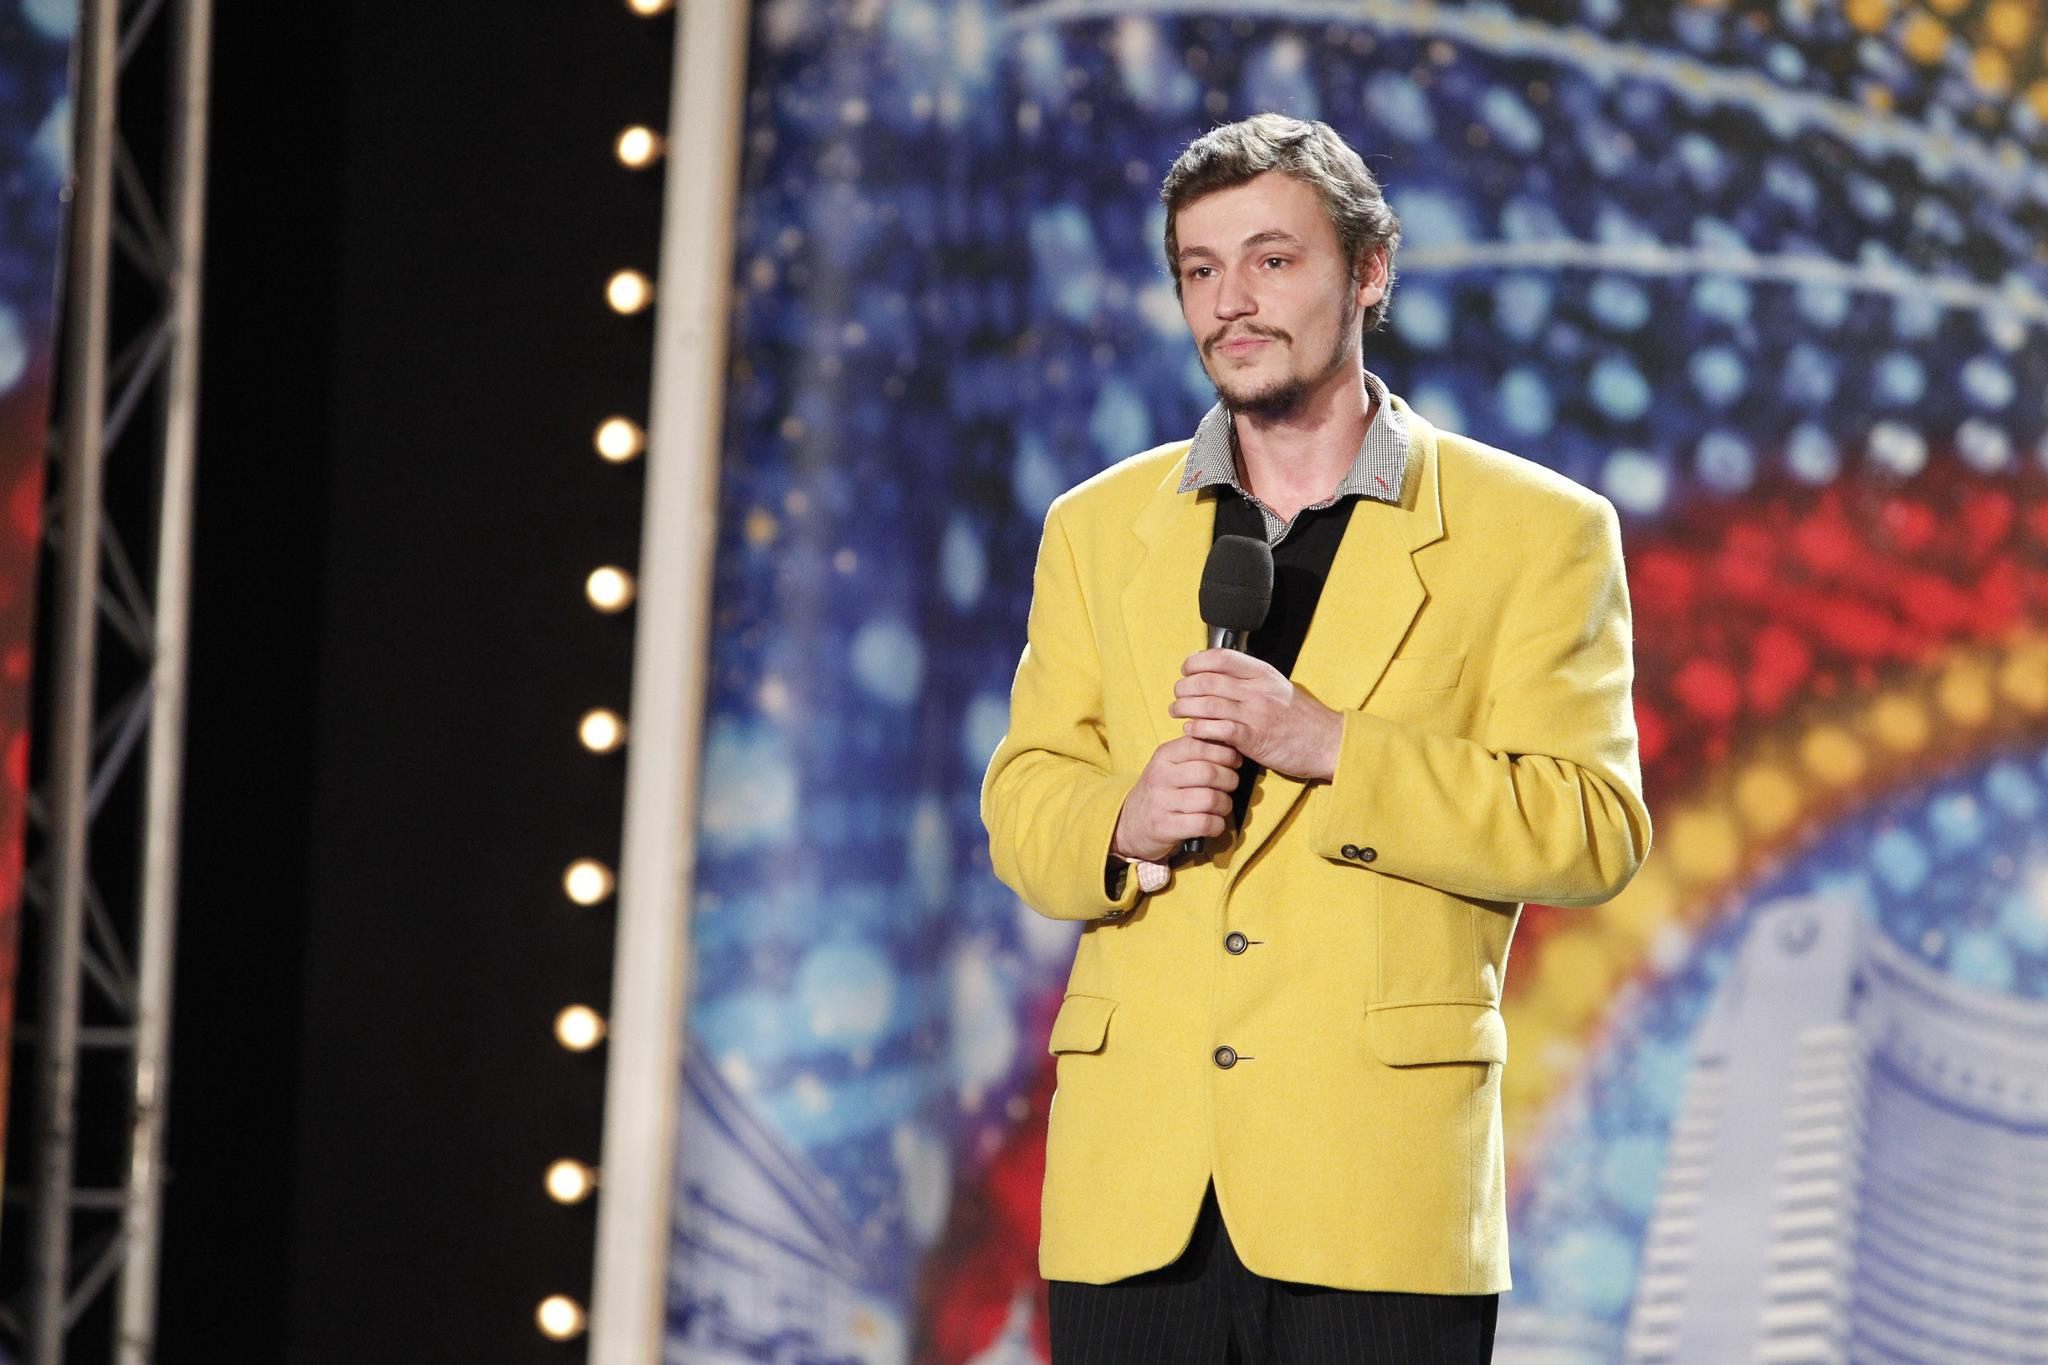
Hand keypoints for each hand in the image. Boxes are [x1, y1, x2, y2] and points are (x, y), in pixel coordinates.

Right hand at [1110, 736, 1242, 861]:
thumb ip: (1195, 751)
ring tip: (1222, 805)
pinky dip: (1217, 825)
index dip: (1225, 753)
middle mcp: (1160, 776)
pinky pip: (1204, 823)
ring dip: (1225, 804)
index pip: (1200, 745)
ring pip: (1210, 799)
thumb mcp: (1170, 764)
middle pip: (1209, 772)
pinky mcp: (1165, 827)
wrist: (1130, 824)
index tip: (1234, 761)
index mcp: (1164, 755)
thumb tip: (1231, 742)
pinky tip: (1214, 823)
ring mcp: (1161, 803)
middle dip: (1230, 780)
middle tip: (1231, 785)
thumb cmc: (1162, 791)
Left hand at [1170, 649, 1342, 780]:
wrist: (1329, 742)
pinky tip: (1191, 730)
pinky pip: (1218, 730)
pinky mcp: (1255, 739)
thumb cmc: (1302, 718)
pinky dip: (1199, 729)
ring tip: (1177, 712)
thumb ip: (1251, 681)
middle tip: (1178, 695)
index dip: (1196, 662)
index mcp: (1262, 674)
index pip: (1220, 657)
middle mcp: (1258, 690)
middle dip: (1184, 687)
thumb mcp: (1279, 687)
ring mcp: (1256, 714)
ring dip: (1184, 708)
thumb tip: (1219, 675)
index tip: (1186, 670)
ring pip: (1207, 704)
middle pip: (1207, 680)